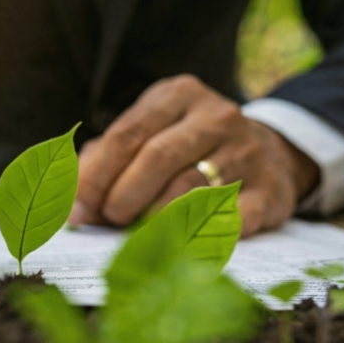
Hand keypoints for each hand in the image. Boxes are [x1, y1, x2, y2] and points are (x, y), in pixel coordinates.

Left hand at [69, 75, 319, 236]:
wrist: (271, 153)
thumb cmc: (187, 148)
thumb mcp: (150, 134)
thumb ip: (106, 160)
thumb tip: (72, 207)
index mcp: (178, 95)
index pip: (126, 134)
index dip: (96, 175)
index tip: (77, 207)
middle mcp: (217, 116)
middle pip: (157, 158)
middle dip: (123, 195)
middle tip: (109, 220)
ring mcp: (248, 151)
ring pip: (189, 190)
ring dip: (152, 220)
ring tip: (135, 235)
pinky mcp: (271, 190)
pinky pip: (231, 219)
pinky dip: (199, 238)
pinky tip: (178, 248)